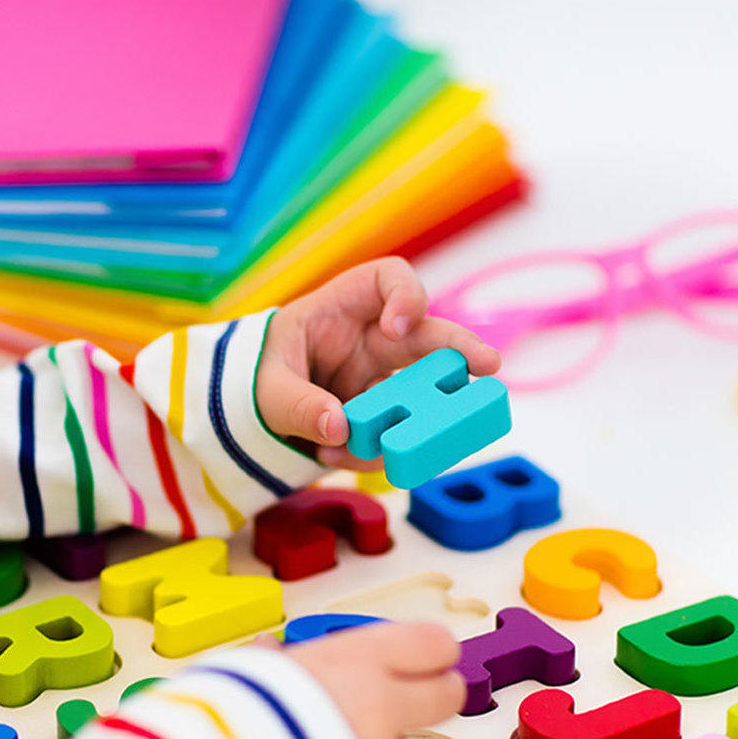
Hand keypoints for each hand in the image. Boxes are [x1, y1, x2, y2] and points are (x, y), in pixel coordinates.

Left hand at [256, 257, 500, 470]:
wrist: (247, 409)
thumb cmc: (258, 374)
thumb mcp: (265, 385)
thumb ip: (297, 403)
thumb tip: (338, 428)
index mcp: (343, 307)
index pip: (388, 279)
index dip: (405, 296)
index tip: (397, 327)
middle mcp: (373, 339)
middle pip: (429, 335)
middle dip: (461, 350)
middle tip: (489, 367)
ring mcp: (381, 379)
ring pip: (422, 394)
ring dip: (409, 423)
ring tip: (367, 448)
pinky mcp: (380, 419)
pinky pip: (394, 437)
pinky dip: (368, 455)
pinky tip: (329, 459)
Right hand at [256, 621, 465, 738]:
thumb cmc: (230, 718)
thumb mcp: (250, 671)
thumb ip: (276, 663)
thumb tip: (268, 650)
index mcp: (358, 660)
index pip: (433, 643)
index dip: (429, 652)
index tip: (420, 658)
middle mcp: (384, 707)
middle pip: (446, 694)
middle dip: (430, 696)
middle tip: (403, 701)